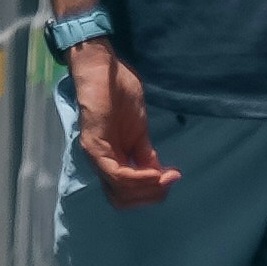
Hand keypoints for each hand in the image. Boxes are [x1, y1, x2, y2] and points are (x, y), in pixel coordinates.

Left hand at [70, 38, 172, 199]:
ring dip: (147, 189)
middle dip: (150, 196)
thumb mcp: (139, 128)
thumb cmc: (118, 90)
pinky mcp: (94, 146)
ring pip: (120, 192)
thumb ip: (145, 152)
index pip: (128, 193)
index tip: (172, 177)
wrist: (102, 65)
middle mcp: (101, 162)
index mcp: (112, 159)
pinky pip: (116, 174)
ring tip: (164, 178)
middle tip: (168, 181)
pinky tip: (154, 172)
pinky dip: (138, 179)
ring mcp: (95, 155)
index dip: (152, 192)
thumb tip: (160, 175)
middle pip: (123, 199)